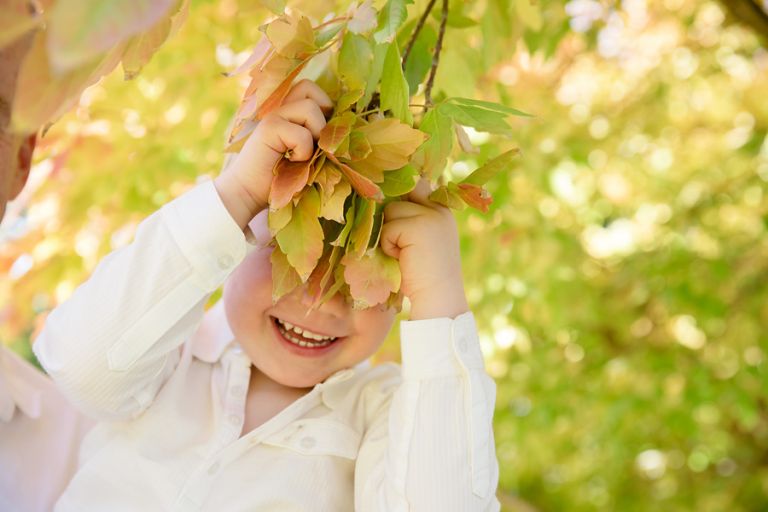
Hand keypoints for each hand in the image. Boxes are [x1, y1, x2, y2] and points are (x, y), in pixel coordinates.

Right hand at [214, 79, 332, 229]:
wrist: (250, 194)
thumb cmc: (282, 178)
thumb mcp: (308, 153)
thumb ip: (320, 136)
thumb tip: (344, 126)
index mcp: (287, 111)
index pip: (311, 90)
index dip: (325, 107)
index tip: (321, 136)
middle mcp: (279, 108)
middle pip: (310, 89)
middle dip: (322, 115)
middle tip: (316, 142)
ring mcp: (272, 116)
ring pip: (310, 108)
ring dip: (315, 135)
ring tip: (303, 155)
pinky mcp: (269, 129)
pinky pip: (302, 134)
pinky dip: (304, 152)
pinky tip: (291, 162)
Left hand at [380, 179, 469, 319]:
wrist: (439, 296)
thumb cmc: (424, 273)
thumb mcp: (422, 239)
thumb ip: (412, 218)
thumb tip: (383, 200)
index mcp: (442, 210)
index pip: (417, 183)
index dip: (401, 190)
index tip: (389, 196)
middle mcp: (439, 209)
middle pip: (400, 194)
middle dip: (392, 214)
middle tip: (397, 238)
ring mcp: (430, 216)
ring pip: (391, 210)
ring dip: (389, 233)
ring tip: (403, 253)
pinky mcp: (418, 226)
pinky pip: (388, 228)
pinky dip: (388, 245)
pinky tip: (403, 259)